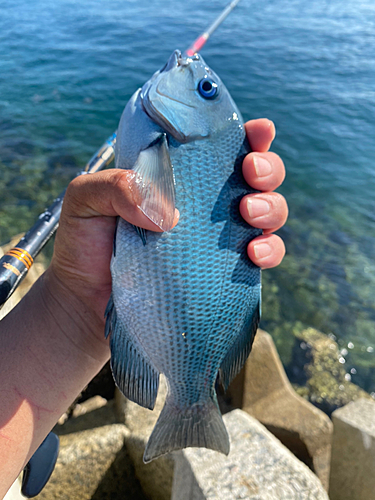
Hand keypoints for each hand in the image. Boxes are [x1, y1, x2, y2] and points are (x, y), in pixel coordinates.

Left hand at [49, 119, 286, 346]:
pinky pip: (264, 255)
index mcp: (178, 175)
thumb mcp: (86, 200)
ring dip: (270, 207)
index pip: (221, 146)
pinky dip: (269, 250)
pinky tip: (252, 253)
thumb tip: (169, 213)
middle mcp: (205, 202)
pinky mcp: (224, 269)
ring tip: (247, 213)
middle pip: (258, 175)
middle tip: (250, 174)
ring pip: (269, 211)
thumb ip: (116, 187)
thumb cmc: (86, 243)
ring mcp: (218, 236)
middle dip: (267, 168)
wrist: (87, 300)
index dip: (249, 135)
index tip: (257, 132)